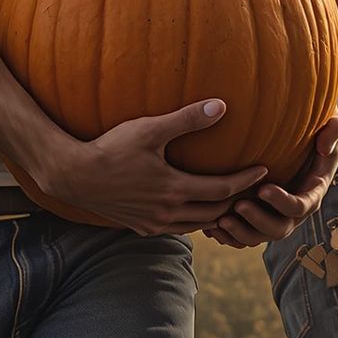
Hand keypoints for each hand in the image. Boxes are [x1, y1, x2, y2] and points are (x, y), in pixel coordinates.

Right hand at [37, 99, 268, 235]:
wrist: (73, 175)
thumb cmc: (111, 148)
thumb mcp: (149, 129)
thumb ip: (187, 119)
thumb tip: (222, 107)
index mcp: (175, 189)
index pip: (223, 190)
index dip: (247, 180)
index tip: (265, 169)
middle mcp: (168, 212)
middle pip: (216, 212)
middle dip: (238, 201)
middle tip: (254, 188)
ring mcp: (154, 223)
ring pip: (198, 226)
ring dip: (217, 215)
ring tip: (231, 200)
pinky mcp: (140, 227)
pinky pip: (177, 230)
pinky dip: (193, 222)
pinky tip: (194, 210)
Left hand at [200, 113, 337, 249]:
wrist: (308, 140)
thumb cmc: (320, 129)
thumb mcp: (333, 124)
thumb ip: (334, 131)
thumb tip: (324, 147)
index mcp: (312, 192)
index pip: (300, 207)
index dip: (282, 202)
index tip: (263, 188)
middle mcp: (295, 210)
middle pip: (279, 229)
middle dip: (258, 221)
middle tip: (237, 205)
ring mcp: (276, 216)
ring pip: (259, 237)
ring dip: (240, 232)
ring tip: (219, 220)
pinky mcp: (260, 216)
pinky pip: (244, 236)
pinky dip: (228, 236)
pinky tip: (210, 226)